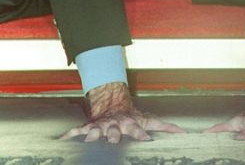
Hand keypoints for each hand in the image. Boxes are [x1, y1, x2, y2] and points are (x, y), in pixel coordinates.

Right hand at [58, 82, 185, 142]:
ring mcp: (101, 126)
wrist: (112, 102)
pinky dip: (68, 136)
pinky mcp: (89, 127)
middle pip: (114, 132)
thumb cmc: (132, 116)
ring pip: (95, 131)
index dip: (142, 134)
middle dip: (113, 137)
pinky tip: (60, 141)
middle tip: (113, 142)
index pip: (137, 130)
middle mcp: (115, 125)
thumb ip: (165, 127)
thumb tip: (184, 133)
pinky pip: (77, 131)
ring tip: (88, 140)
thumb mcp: (149, 119)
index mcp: (130, 124)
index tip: (146, 140)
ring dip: (92, 136)